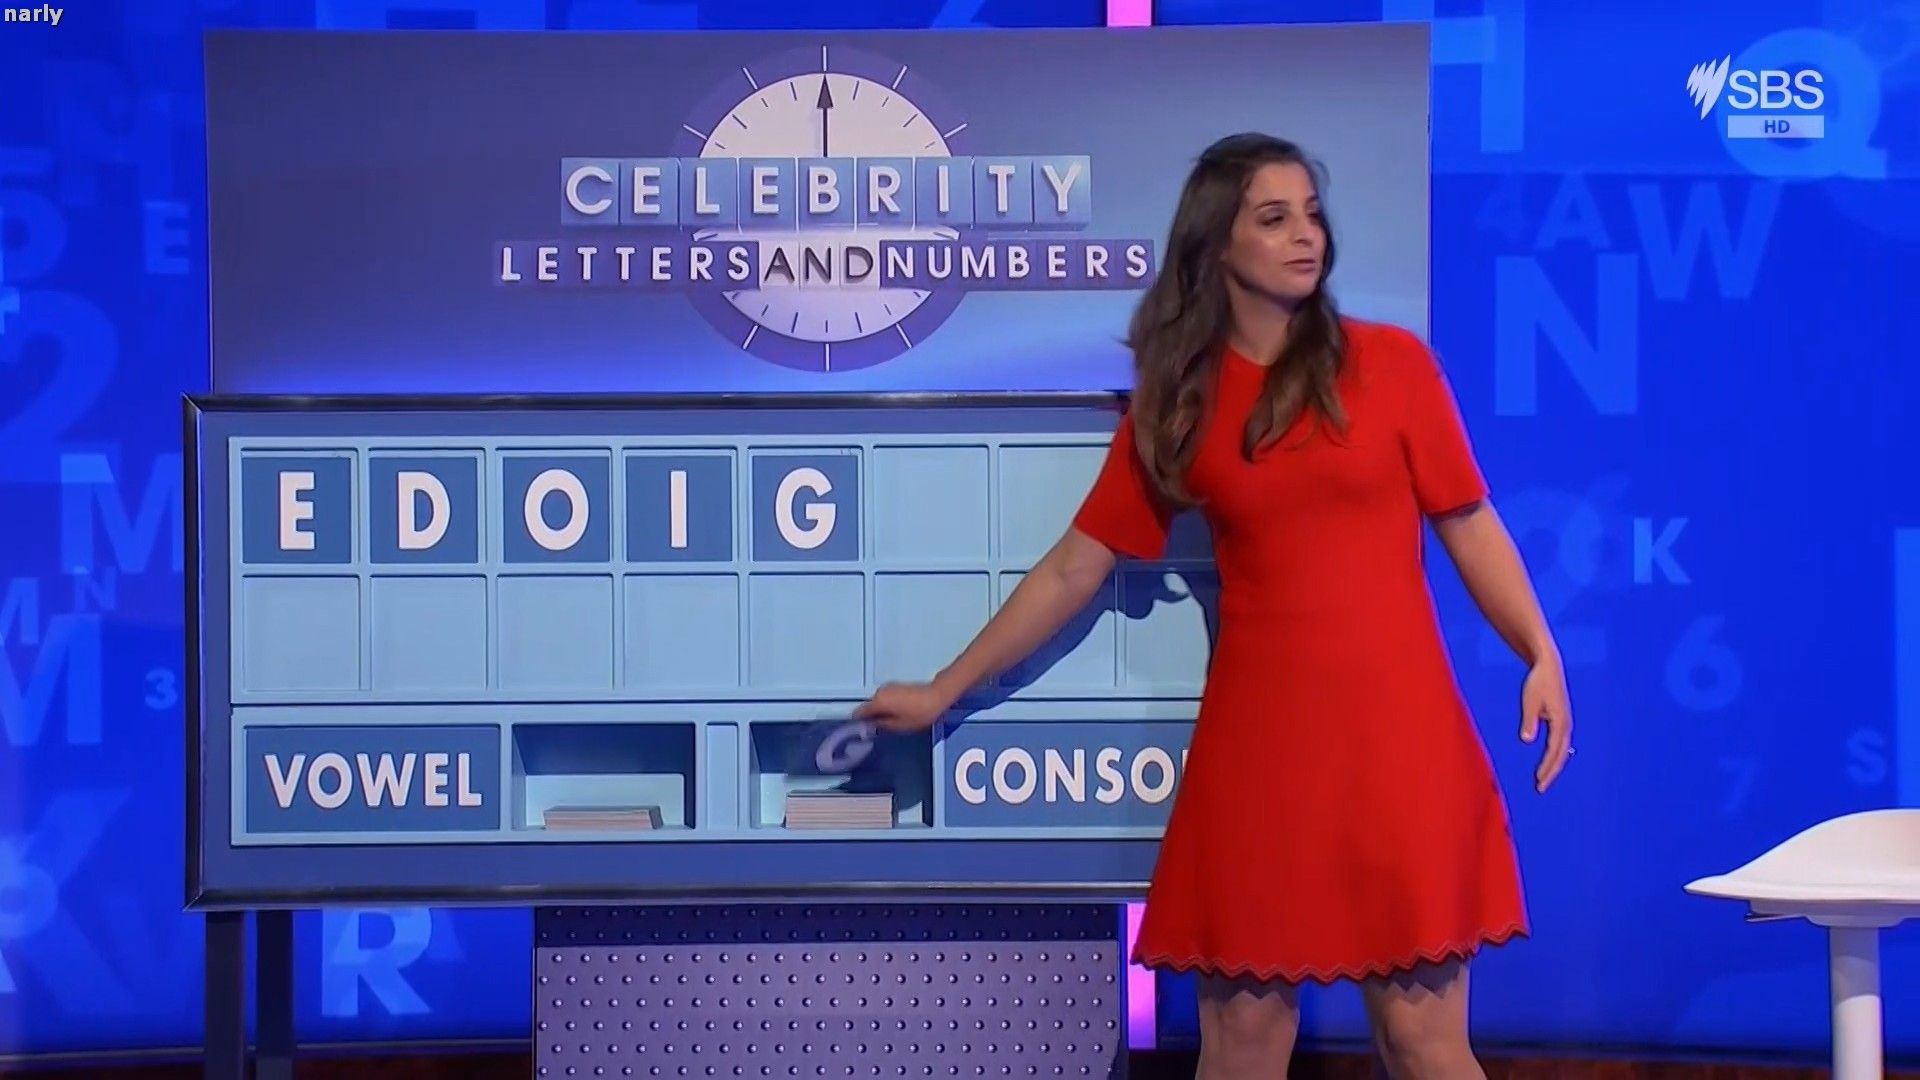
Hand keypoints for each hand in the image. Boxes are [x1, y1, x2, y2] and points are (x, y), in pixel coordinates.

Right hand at [852, 680, 955, 733]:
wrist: (938, 696)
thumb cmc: (920, 712)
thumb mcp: (900, 725)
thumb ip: (881, 726)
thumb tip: (870, 727)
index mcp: (878, 701)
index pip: (858, 713)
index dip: (858, 724)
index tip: (862, 733)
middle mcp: (880, 691)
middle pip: (867, 707)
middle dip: (870, 718)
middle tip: (878, 732)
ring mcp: (888, 687)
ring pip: (877, 703)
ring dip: (880, 712)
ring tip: (890, 724)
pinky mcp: (897, 687)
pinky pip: (885, 698)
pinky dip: (887, 707)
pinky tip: (897, 715)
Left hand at [1520, 654, 1572, 792]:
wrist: (1548, 666)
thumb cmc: (1537, 682)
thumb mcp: (1529, 701)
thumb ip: (1529, 721)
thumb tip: (1527, 740)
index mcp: (1561, 723)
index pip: (1554, 752)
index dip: (1547, 768)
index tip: (1538, 781)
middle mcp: (1565, 725)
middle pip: (1561, 755)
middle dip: (1551, 773)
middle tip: (1540, 788)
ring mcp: (1564, 723)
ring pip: (1561, 751)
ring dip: (1553, 766)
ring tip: (1542, 780)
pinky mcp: (1560, 720)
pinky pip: (1559, 744)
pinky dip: (1554, 756)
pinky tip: (1547, 764)